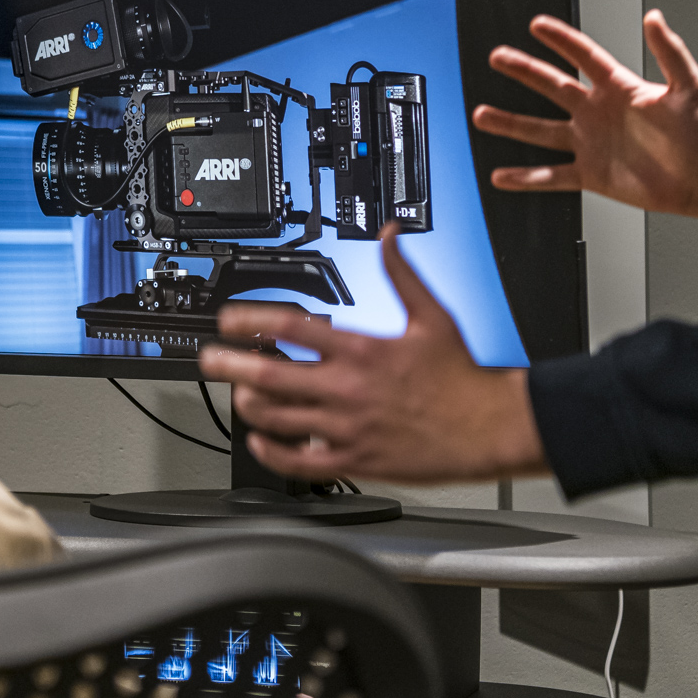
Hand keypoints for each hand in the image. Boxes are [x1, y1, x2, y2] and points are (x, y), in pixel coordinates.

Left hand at [198, 226, 546, 483]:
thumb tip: (390, 236)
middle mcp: (346, 388)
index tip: (228, 319)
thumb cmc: (462, 377)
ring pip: (277, 418)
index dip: (250, 320)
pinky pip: (299, 461)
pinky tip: (260, 442)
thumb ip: (402, 273)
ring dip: (249, 404)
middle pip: (270, 374)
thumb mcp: (433, 315)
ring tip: (238, 393)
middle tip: (209, 359)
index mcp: (360, 349)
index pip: (291, 328)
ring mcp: (346, 426)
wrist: (489, 427)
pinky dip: (271, 453)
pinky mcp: (355, 459)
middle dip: (230, 364)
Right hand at [472, 10, 697, 216]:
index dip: (561, 40)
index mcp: (619, 88)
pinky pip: (551, 175)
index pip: (584, 57)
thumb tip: (654, 18)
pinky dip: (526, 177)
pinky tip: (503, 176)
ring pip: (541, 130)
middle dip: (523, 70)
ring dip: (511, 123)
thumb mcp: (690, 86)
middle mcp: (598, 112)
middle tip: (498, 57)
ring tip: (482, 115)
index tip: (537, 25)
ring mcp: (590, 143)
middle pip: (552, 86)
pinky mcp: (590, 174)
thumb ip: (670, 52)